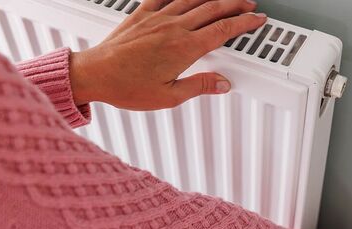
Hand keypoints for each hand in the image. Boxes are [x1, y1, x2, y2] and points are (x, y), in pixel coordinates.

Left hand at [69, 0, 266, 110]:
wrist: (95, 74)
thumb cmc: (126, 86)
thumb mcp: (168, 97)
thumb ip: (199, 86)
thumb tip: (222, 83)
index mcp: (184, 48)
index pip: (223, 30)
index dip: (244, 23)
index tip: (256, 20)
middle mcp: (173, 28)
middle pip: (213, 9)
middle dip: (235, 5)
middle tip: (249, 5)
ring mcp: (157, 18)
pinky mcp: (142, 14)